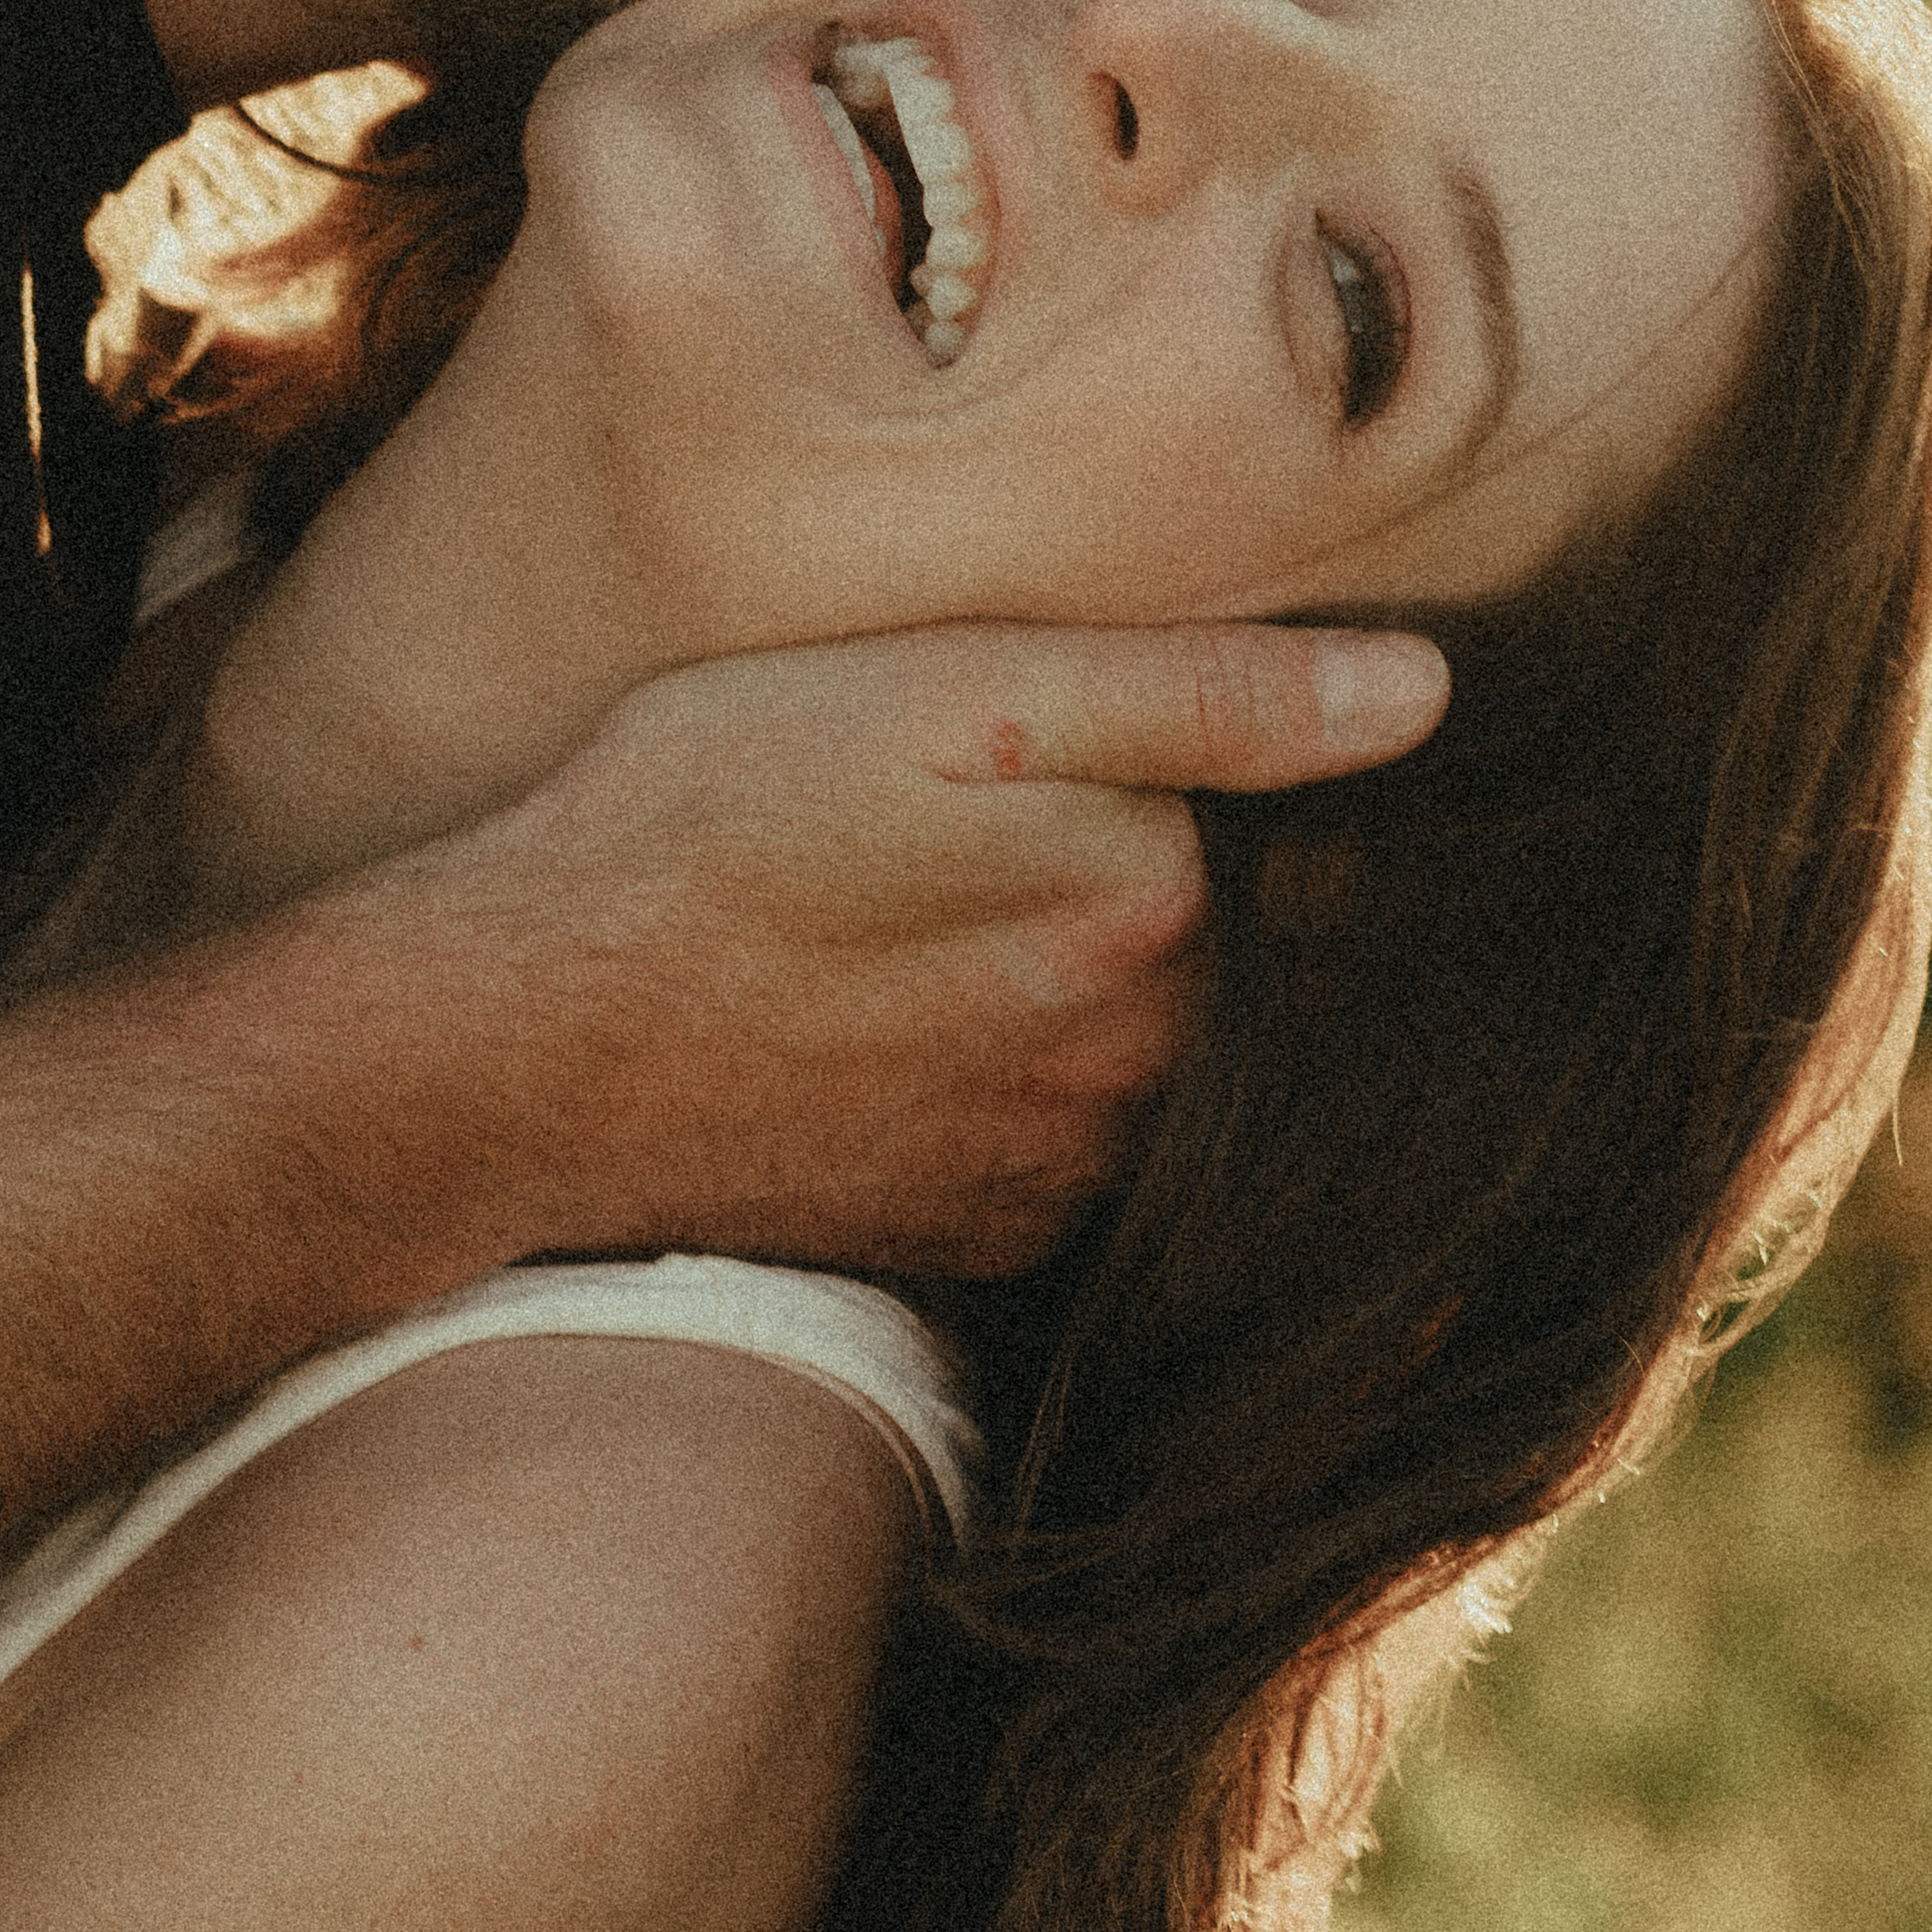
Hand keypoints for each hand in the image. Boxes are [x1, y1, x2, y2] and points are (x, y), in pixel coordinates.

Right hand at [364, 612, 1444, 1281]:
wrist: (507, 1050)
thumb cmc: (695, 825)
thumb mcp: (941, 693)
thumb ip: (1197, 695)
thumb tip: (1423, 695)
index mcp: (1152, 908)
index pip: (1241, 824)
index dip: (1150, 772)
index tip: (1027, 752)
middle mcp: (1133, 1065)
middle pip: (1190, 946)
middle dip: (1108, 889)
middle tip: (938, 831)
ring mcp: (1052, 1167)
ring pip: (1119, 1048)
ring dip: (1053, 995)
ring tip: (898, 933)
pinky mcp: (969, 1238)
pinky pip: (1043, 1143)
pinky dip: (993, 1088)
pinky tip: (881, 1034)